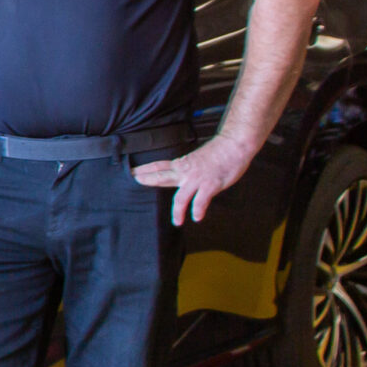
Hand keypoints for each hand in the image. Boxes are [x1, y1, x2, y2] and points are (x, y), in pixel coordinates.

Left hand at [132, 135, 252, 224]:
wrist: (234, 145)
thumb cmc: (220, 152)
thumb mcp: (199, 159)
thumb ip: (190, 168)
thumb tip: (184, 175)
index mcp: (183, 164)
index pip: (159, 166)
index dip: (145, 169)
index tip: (132, 172)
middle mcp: (186, 172)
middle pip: (162, 177)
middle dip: (148, 180)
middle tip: (135, 181)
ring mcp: (197, 179)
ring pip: (181, 197)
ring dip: (177, 211)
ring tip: (176, 222)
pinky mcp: (210, 185)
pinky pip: (201, 201)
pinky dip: (198, 210)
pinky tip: (196, 217)